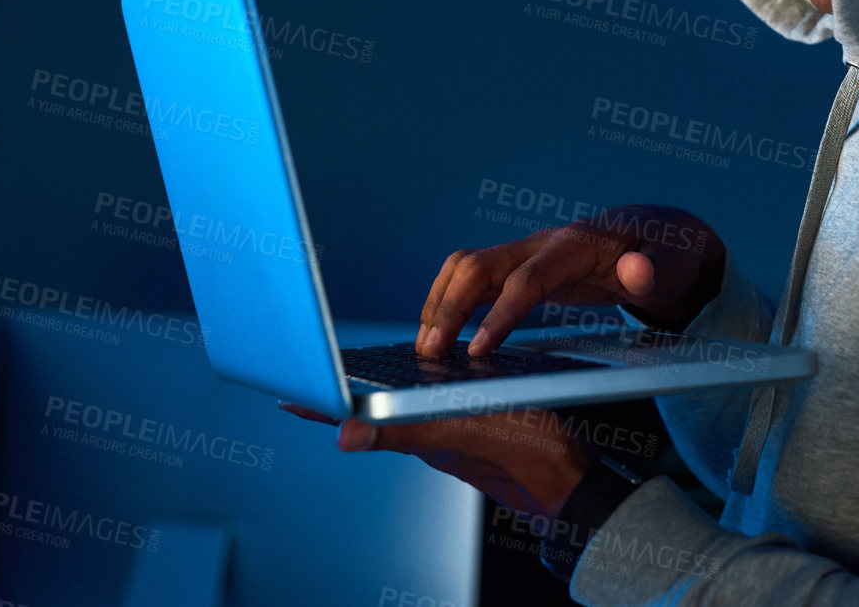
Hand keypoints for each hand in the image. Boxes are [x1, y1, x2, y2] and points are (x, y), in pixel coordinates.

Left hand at [277, 402, 596, 522]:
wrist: (571, 481)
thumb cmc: (522, 453)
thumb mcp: (458, 429)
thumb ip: (402, 430)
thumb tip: (342, 435)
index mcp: (416, 436)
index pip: (356, 421)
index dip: (322, 408)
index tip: (287, 396)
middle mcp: (429, 438)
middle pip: (376, 415)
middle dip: (346, 397)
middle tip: (315, 380)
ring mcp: (453, 437)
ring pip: (406, 412)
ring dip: (382, 396)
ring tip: (358, 378)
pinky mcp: (477, 431)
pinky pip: (437, 410)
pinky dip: (423, 395)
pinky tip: (428, 382)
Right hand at [416, 204, 725, 356]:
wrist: (663, 235)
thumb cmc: (668, 253)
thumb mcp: (673, 263)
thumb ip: (654, 269)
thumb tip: (635, 271)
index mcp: (577, 244)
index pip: (527, 278)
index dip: (500, 314)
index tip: (477, 351)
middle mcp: (543, 243)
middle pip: (478, 265)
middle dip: (448, 306)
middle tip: (430, 354)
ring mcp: (529, 252)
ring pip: (467, 267)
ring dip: (439, 302)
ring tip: (425, 349)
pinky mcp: (524, 267)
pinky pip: (476, 279)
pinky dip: (451, 301)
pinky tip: (441, 336)